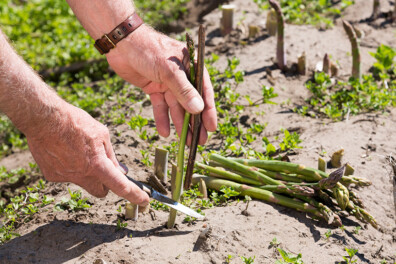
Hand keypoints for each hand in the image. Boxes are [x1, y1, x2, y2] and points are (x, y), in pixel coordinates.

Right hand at [26, 102, 149, 205]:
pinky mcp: (52, 175)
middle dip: (106, 185)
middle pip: (101, 191)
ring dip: (86, 172)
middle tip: (105, 170)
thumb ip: (111, 156)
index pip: (121, 186)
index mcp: (98, 165)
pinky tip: (64, 152)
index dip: (134, 195)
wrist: (44, 118)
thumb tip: (121, 171)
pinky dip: (70, 168)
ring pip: (83, 182)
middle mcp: (82, 175)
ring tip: (78, 151)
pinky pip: (67, 176)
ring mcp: (65, 177)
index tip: (144, 202)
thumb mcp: (102, 135)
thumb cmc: (75, 122)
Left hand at [106, 25, 216, 143]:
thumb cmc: (148, 50)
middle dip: (195, 122)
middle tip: (200, 141)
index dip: (208, 111)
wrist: (121, 42)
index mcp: (191, 66)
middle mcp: (181, 76)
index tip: (211, 128)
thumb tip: (198, 110)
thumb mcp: (168, 70)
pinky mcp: (153, 88)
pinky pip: (160, 106)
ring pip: (176, 107)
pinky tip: (165, 133)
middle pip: (191, 102)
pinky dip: (162, 118)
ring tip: (185, 142)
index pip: (204, 91)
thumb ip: (183, 90)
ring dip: (180, 124)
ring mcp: (167, 82)